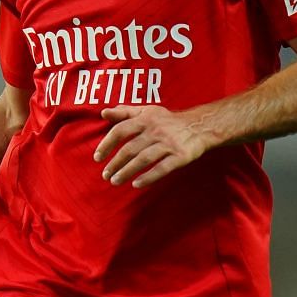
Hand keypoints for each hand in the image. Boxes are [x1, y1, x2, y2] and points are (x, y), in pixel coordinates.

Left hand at [94, 104, 211, 187]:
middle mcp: (156, 131)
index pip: (120, 131)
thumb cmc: (168, 120)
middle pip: (130, 148)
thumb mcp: (147, 111)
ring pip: (144, 159)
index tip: (97, 157)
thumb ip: (124, 112)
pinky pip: (162, 168)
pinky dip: (149, 177)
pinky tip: (137, 184)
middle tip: (105, 175)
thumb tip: (103, 113)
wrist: (200, 126)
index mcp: (145, 119)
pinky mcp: (180, 156)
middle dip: (115, 163)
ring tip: (115, 181)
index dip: (107, 144)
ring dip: (127, 171)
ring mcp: (169, 144)